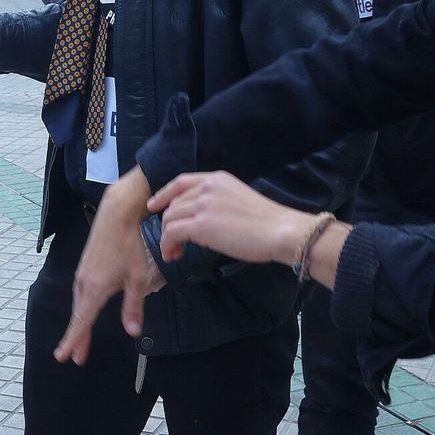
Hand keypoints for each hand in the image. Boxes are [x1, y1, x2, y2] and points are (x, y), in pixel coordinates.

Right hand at [52, 169, 165, 364]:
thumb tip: (133, 332)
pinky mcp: (85, 268)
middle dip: (77, 337)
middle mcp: (84, 283)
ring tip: (81, 340)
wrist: (116, 214)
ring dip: (80, 323)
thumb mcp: (137, 278)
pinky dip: (82, 308)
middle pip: (79, 316)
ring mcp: (82, 274)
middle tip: (76, 357)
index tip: (62, 356)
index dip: (73, 340)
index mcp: (95, 288)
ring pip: (79, 304)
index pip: (82, 321)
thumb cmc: (129, 244)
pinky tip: (87, 310)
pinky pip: (81, 293)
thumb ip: (133, 306)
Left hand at [148, 171, 315, 269]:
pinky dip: (167, 245)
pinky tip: (174, 255)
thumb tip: (202, 217)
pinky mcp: (201, 225)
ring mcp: (203, 205)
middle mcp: (207, 188)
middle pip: (173, 204)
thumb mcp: (239, 198)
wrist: (281, 231)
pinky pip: (171, 234)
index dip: (163, 195)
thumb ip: (219, 201)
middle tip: (173, 243)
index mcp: (217, 179)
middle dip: (168, 223)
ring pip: (169, 219)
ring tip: (174, 253)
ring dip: (167, 238)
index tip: (154, 206)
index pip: (181, 182)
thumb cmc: (267, 222)